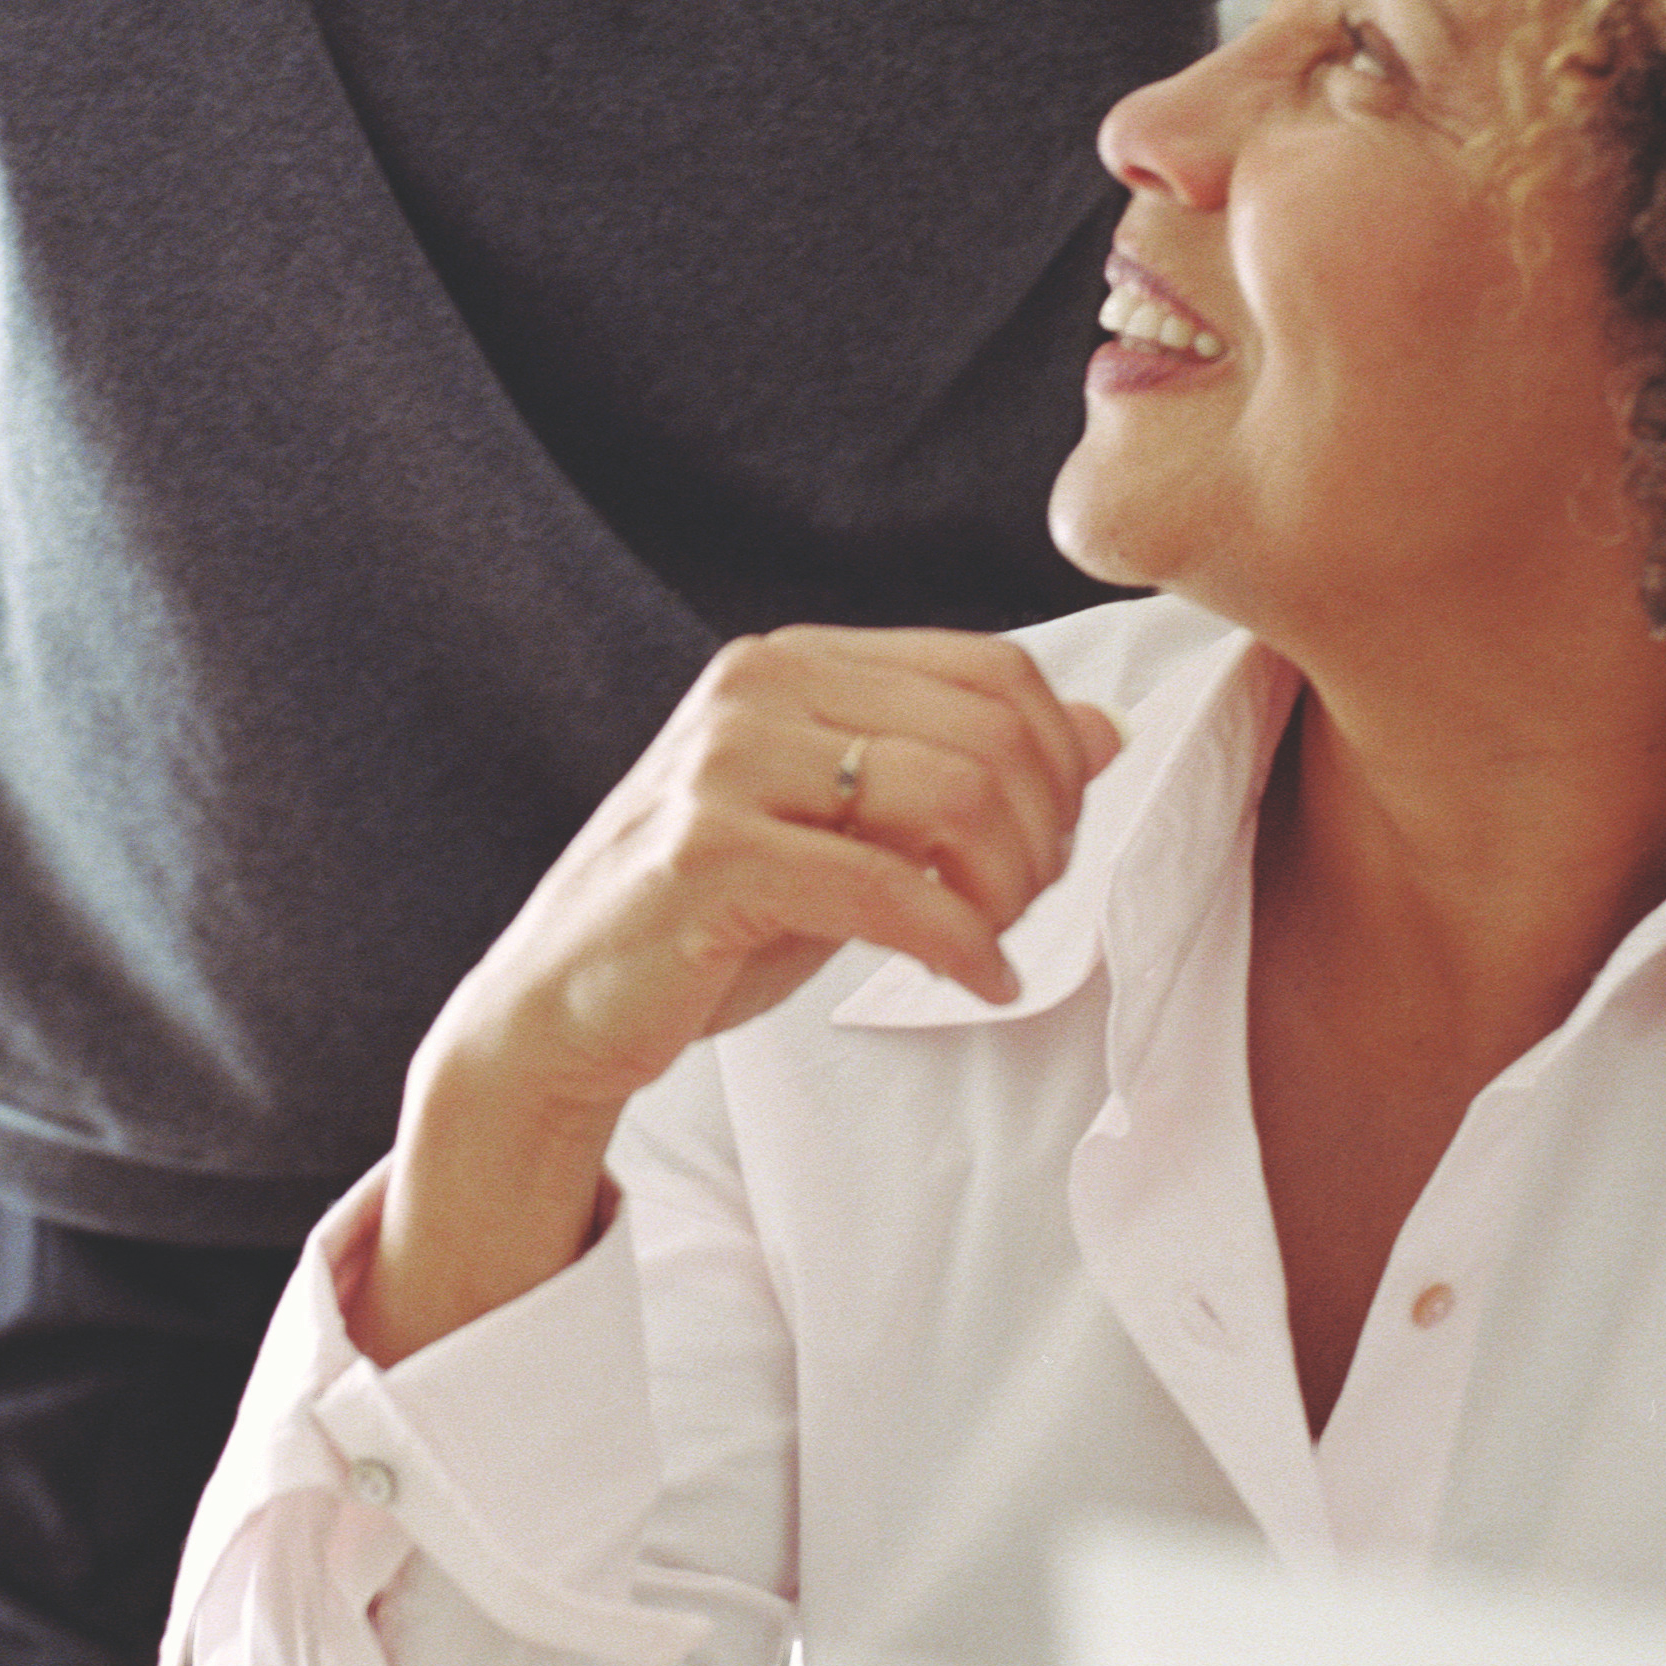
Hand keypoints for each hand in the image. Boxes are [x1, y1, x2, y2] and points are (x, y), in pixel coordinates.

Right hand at [361, 629, 1120, 1356]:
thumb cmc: (708, 919)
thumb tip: (1106, 732)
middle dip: (1043, 831)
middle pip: (988, 729)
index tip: (1052, 844)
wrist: (559, 1006)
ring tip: (993, 941)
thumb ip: (954, 768)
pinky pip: (890, 889)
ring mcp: (725, 763)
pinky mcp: (710, 854)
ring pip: (951, 795)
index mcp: (792, 659)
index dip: (1059, 760)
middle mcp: (757, 686)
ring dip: (1008, 888)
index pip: (993, 668)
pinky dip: (960, 946)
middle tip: (1026, 906)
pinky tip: (976, 982)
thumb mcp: (845, 828)